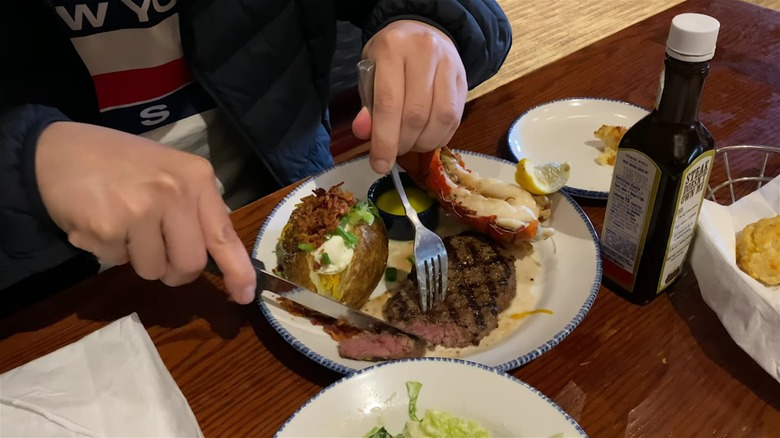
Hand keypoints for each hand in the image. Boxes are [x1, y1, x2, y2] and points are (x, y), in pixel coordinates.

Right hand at [35, 122, 255, 303]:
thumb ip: (194, 208)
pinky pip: (117, 263)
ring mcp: (141, 210)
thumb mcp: (169, 171)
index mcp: (196, 178)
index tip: (246, 295)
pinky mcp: (108, 228)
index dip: (238, 270)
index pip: (224, 234)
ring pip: (153, 270)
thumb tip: (218, 253)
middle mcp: (174, 192)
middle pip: (190, 264)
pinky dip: (108, 251)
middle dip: (174, 272)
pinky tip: (98, 221)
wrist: (57, 149)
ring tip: (122, 225)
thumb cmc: (120, 163)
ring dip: (138, 260)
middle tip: (156, 254)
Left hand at [352, 20, 467, 173]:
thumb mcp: (370, 73)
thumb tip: (365, 133)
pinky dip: (440, 137)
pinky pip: (455, 118)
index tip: (379, 165)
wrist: (425, 30)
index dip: (384, 140)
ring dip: (424, 142)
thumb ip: (368, 104)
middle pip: (415, 114)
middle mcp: (424, 53)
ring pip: (440, 118)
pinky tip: (427, 138)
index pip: (388, 103)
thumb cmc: (391, 57)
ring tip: (411, 144)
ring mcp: (449, 65)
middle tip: (395, 151)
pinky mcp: (464, 79)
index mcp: (392, 49)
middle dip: (403, 143)